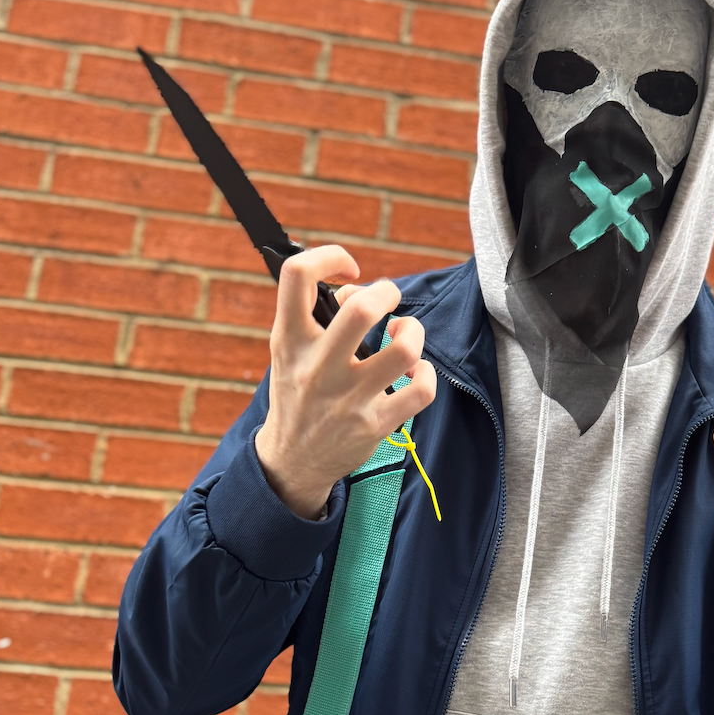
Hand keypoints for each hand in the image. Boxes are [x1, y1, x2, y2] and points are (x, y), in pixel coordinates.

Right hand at [254, 245, 436, 519]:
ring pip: (404, 348)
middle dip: (387, 292)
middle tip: (387, 300)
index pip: (298, 275)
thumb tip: (360, 288)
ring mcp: (348, 398)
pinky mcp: (374, 424)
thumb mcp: (288, 350)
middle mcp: (318, 367)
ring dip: (413, 331)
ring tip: (403, 334)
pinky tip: (413, 371)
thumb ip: (315, 314)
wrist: (293, 459)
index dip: (330, 256)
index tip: (349, 271)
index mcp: (290, 339)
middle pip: (362, 310)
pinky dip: (425, 373)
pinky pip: (421, 389)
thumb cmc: (298, 392)